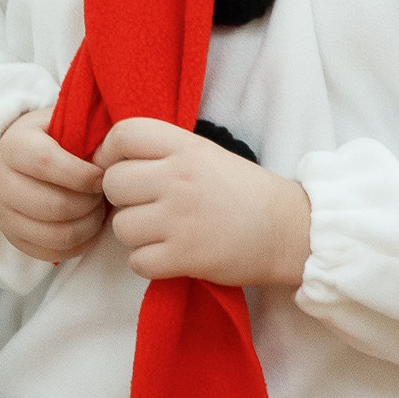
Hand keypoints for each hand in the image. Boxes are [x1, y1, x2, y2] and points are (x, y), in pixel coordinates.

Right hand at [0, 110, 106, 264]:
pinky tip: (90, 226)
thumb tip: (115, 156)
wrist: (18, 161)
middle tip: (103, 195)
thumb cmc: (52, 140)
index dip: (81, 174)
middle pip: (54, 206)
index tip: (102, 177)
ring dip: (88, 226)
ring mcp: (5, 216)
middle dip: (89, 204)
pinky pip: (54, 254)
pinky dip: (80, 244)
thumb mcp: (64, 125)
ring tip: (99, 210)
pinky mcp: (15, 240)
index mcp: (13, 147)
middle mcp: (1, 183)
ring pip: (56, 234)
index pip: (46, 164)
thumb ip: (86, 135)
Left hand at [97, 117, 312, 287]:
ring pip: (120, 226)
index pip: (124, 134)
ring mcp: (180, 218)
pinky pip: (136, 261)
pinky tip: (169, 256)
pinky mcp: (184, 256)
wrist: (289, 231)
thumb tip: (110, 162)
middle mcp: (179, 178)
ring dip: (135, 235)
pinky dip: (148, 263)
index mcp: (186, 147)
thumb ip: (164, 153)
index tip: (117, 168)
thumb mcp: (207, 154)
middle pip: (112, 183)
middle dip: (122, 198)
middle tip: (146, 206)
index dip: (109, 152)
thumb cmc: (244, 193)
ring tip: (162, 233)